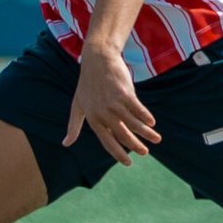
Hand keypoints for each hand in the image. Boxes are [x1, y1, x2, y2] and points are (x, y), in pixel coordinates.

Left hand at [67, 43, 158, 163]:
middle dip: (136, 146)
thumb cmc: (87, 83)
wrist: (97, 59)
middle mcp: (103, 113)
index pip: (107, 142)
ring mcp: (114, 103)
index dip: (118, 154)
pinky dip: (146, 116)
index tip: (128, 163)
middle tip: (145, 153)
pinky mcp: (124, 93)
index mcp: (93, 119)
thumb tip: (65, 144)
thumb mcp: (77, 105)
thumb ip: (73, 125)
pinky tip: (152, 122)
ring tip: (156, 139)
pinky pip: (138, 109)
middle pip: (123, 135)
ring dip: (146, 133)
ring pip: (133, 123)